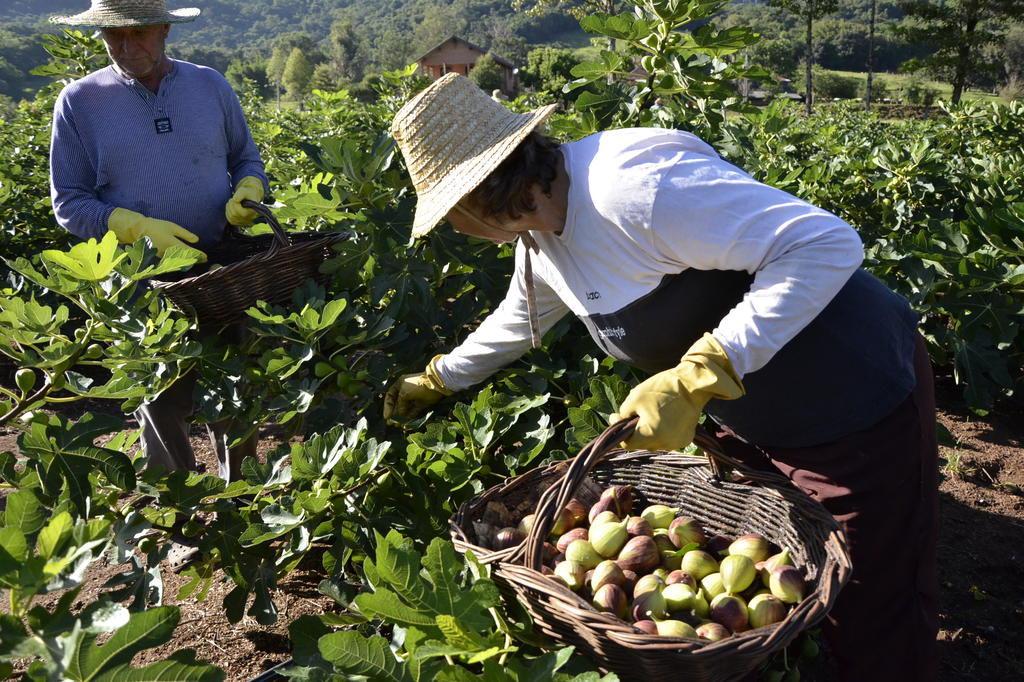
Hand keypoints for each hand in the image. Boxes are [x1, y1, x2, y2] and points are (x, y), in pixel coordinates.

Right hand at [107, 208, 205, 260]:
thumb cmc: (157, 226)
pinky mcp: (159, 258)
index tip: (206, 257)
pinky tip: (184, 261)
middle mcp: (169, 252)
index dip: (199, 255)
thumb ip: (185, 234)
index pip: (190, 252)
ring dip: (188, 262)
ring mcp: (164, 256)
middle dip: (195, 260)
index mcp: (174, 244)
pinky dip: (180, 262)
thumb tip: (197, 240)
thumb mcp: (172, 227)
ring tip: (196, 261)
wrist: (138, 230)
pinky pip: (172, 262)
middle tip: (203, 260)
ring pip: (179, 262)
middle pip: (186, 259)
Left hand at [225, 176, 264, 225]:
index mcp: (253, 211)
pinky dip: (228, 213)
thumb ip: (240, 194)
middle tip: (232, 199)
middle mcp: (250, 219)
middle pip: (234, 215)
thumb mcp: (244, 190)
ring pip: (231, 218)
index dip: (234, 204)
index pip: (240, 212)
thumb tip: (235, 200)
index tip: (234, 198)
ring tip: (232, 203)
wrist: (251, 197)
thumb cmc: (247, 193)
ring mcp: (245, 222)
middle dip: (230, 205)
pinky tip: (231, 208)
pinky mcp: (240, 223)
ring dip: (228, 208)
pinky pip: (230, 220)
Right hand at [383, 355, 452, 421]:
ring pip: (405, 410)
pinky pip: (413, 412)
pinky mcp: (421, 404)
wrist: (435, 384)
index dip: (387, 407)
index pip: (390, 396)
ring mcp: (414, 398)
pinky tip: (406, 424)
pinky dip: (410, 418)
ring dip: (401, 418)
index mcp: (400, 385)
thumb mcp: (404, 393)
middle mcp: (405, 391)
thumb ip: (400, 404)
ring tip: (397, 425)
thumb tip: (400, 414)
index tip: (386, 416)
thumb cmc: (417, 385)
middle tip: (391, 424)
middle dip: (394, 414)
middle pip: (397, 404)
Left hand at [610, 333, 743, 450]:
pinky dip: (661, 432)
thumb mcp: (635, 397)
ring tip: (649, 414)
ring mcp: (677, 443)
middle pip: (641, 443)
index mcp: (651, 435)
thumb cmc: (662, 389)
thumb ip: (623, 414)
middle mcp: (665, 444)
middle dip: (633, 430)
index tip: (615, 415)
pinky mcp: (685, 439)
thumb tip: (617, 421)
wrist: (692, 384)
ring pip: (654, 442)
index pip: (627, 444)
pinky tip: (663, 418)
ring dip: (648, 432)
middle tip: (633, 413)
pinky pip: (667, 439)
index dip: (619, 430)